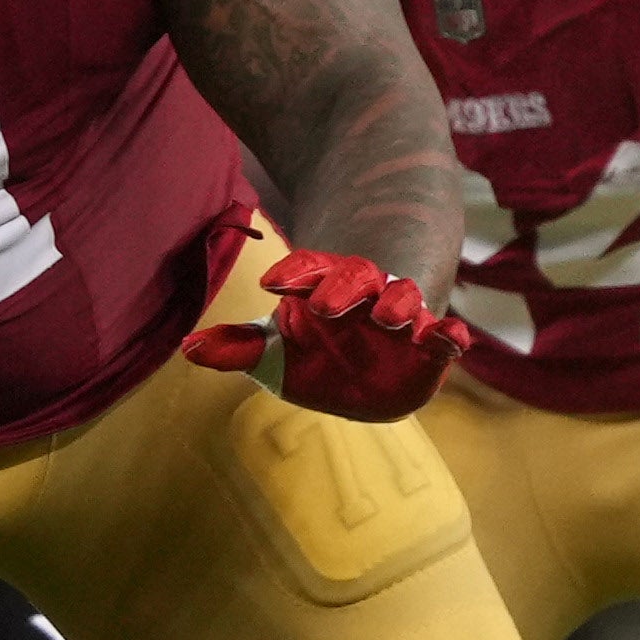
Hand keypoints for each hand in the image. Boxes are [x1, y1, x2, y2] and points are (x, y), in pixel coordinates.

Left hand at [181, 249, 471, 420]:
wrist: (374, 369)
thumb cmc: (318, 352)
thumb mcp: (275, 351)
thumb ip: (237, 348)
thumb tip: (188, 349)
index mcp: (324, 290)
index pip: (310, 270)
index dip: (294, 274)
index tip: (271, 284)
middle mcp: (364, 297)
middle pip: (356, 277)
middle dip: (341, 288)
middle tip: (323, 305)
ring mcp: (400, 318)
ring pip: (401, 298)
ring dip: (396, 303)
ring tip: (386, 315)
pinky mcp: (429, 346)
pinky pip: (445, 335)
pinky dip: (450, 335)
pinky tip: (451, 338)